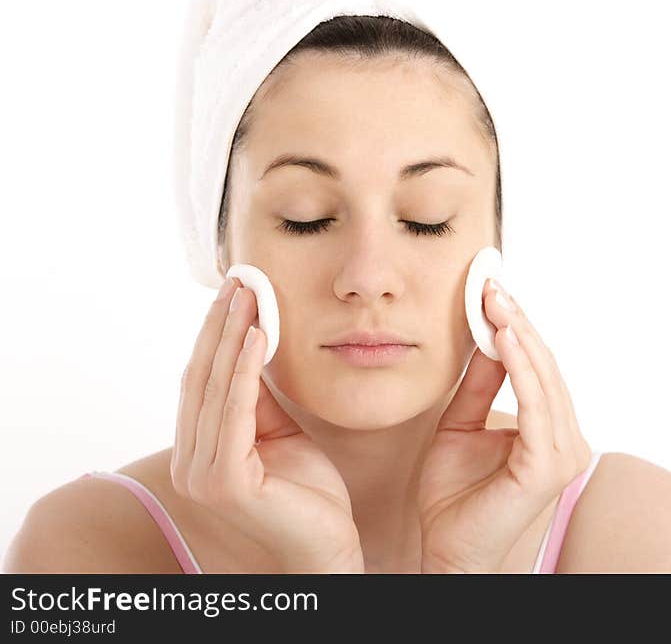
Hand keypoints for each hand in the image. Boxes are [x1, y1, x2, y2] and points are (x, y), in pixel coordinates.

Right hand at [172, 278, 363, 572]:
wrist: (328, 542)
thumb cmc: (307, 489)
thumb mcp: (278, 429)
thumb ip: (257, 394)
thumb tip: (253, 338)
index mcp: (197, 448)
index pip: (201, 379)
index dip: (215, 332)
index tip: (235, 289)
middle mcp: (189, 461)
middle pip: (202, 377)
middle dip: (221, 324)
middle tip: (239, 280)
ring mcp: (201, 475)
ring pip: (215, 389)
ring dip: (232, 336)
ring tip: (249, 295)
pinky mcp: (225, 483)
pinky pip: (235, 412)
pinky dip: (244, 371)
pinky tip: (257, 336)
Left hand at [418, 278, 592, 572]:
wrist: (444, 549)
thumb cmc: (454, 496)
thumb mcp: (459, 424)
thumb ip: (478, 386)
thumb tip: (486, 338)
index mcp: (548, 431)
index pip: (535, 368)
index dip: (515, 326)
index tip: (491, 289)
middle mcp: (564, 439)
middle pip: (543, 367)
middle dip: (516, 321)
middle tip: (492, 283)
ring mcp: (562, 454)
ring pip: (544, 380)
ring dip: (519, 335)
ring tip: (496, 300)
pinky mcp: (547, 467)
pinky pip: (535, 407)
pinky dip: (520, 368)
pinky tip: (503, 337)